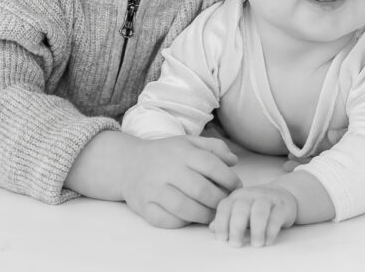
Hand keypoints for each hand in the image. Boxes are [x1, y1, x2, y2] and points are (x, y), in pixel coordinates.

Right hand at [121, 136, 240, 228]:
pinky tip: (190, 218)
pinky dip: (182, 222)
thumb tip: (234, 162)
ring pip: (185, 208)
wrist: (128, 163)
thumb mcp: (188, 142)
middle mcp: (167, 169)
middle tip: (226, 205)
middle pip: (200, 190)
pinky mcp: (144, 207)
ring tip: (212, 215)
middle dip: (219, 201)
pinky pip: (167, 220)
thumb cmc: (166, 154)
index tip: (236, 187)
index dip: (228, 179)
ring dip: (204, 215)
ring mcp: (153, 189)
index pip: (211, 165)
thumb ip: (214, 147)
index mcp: (181, 151)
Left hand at [210, 184, 298, 247]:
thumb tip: (212, 228)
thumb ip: (226, 219)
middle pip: (241, 208)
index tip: (223, 238)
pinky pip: (276, 216)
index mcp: (237, 196)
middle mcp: (251, 195)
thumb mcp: (239, 211)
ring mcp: (268, 198)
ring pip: (260, 210)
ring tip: (256, 244)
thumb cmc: (255, 208)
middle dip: (236, 228)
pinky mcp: (282, 206)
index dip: (221, 223)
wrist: (283, 196)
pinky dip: (271, 231)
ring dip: (257, 229)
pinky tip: (267, 241)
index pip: (225, 206)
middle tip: (236, 244)